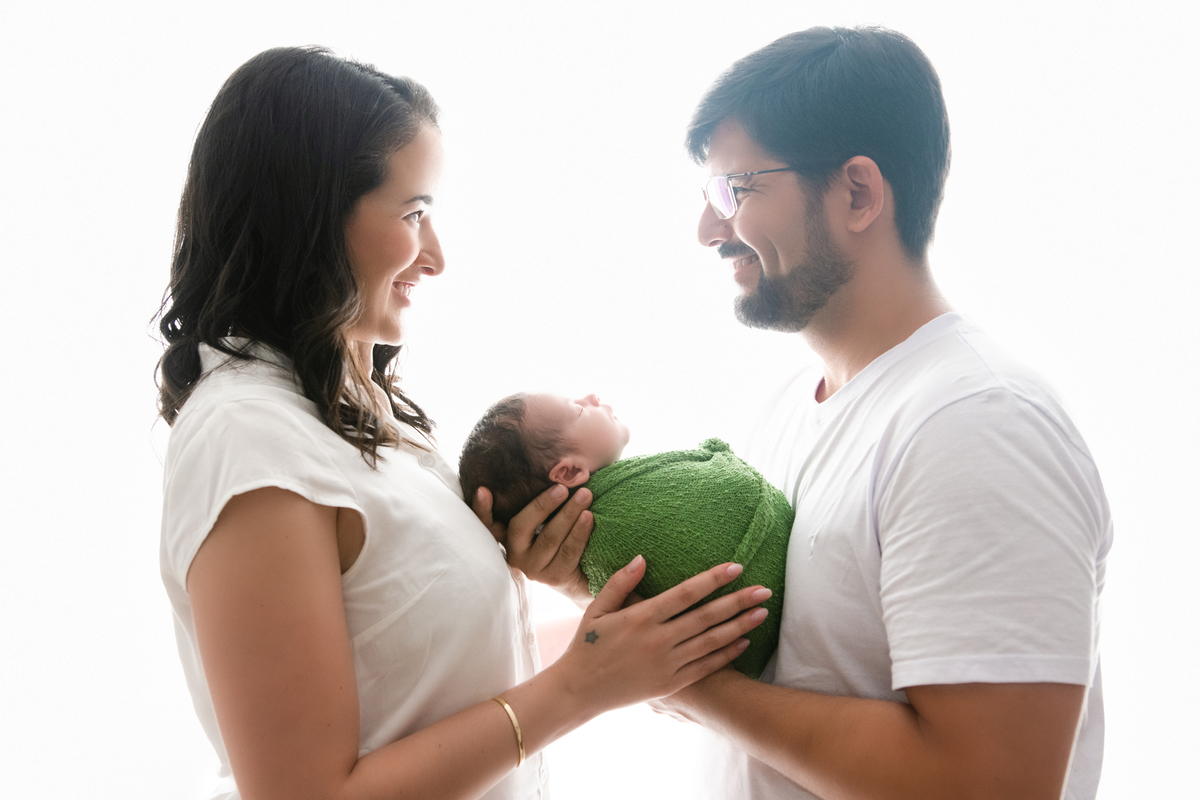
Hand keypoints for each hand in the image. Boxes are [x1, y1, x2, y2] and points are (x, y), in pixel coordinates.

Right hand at [473, 484, 593, 605]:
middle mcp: (515, 555)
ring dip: (568, 513)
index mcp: (509, 539)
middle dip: (543, 504)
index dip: (482, 509)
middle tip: (562, 487)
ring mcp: (534, 569)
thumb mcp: (546, 522)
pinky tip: (589, 517)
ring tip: (584, 495)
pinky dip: (580, 532)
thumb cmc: (561, 540)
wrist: (582, 576)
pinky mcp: (555, 577)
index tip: (483, 490)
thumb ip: (540, 507)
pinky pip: (569, 551)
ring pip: (550, 537)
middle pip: (522, 526)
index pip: (489, 524)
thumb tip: (551, 473)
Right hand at [551, 557, 771, 714]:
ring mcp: (666, 664)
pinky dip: (726, 655)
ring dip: (739, 627)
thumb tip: (642, 558)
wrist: (580, 690)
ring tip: (762, 613)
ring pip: (710, 642)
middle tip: (764, 589)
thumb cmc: (588, 645)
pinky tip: (744, 643)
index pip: (685, 593)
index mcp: (641, 617)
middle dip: (738, 601)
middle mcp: (658, 640)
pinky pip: (705, 667)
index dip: (712, 580)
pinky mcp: (670, 684)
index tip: (735, 567)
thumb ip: (621, 583)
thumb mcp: (597, 608)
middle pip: (706, 617)